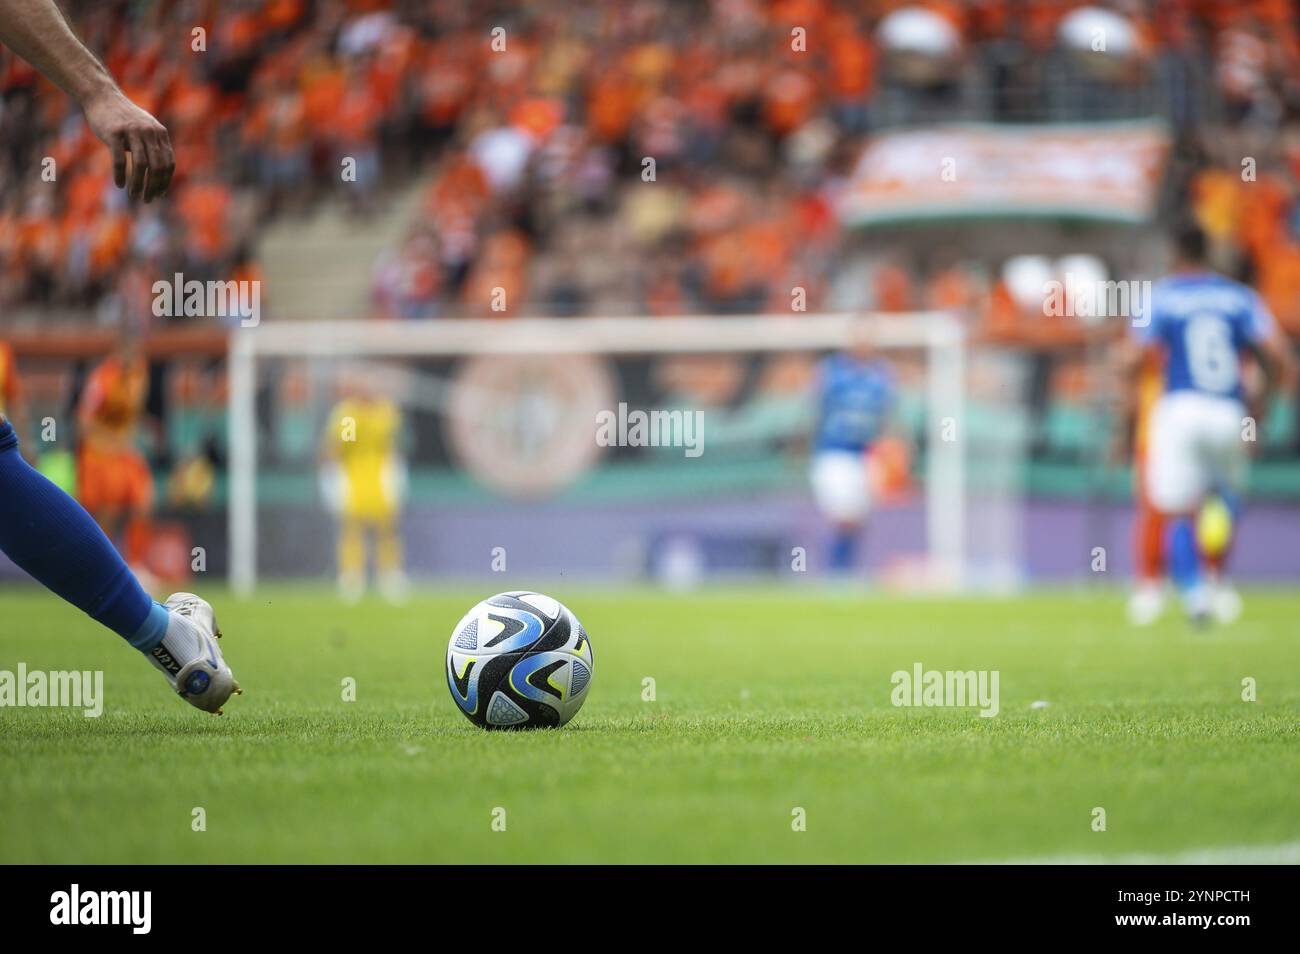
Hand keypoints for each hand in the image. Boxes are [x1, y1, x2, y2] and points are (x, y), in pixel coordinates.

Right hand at [81, 87, 173, 201]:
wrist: (102, 96)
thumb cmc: (124, 118)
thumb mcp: (145, 128)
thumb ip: (155, 146)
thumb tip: (161, 174)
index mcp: (160, 134)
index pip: (168, 163)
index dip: (165, 182)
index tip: (159, 194)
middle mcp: (149, 132)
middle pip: (157, 167)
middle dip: (153, 187)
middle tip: (147, 199)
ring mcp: (132, 132)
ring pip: (141, 165)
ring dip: (139, 184)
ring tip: (134, 195)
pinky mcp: (114, 133)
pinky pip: (120, 160)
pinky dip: (121, 175)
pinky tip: (120, 185)